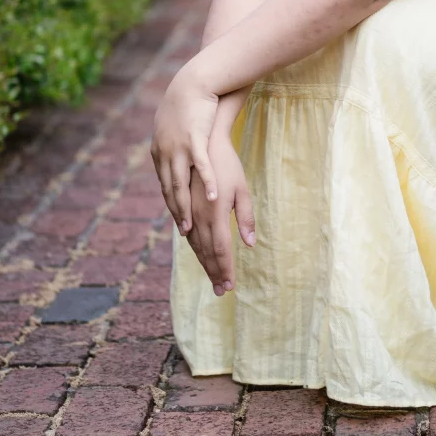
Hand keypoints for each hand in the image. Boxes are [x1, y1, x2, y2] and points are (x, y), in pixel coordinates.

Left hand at [150, 66, 218, 232]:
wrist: (193, 82)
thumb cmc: (189, 103)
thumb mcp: (176, 126)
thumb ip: (175, 144)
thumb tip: (178, 156)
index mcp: (160, 151)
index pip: (166, 184)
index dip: (172, 204)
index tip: (179, 221)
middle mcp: (165, 152)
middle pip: (170, 189)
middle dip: (176, 213)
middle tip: (184, 233)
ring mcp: (178, 147)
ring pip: (180, 183)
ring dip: (184, 207)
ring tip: (190, 227)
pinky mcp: (194, 139)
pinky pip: (201, 166)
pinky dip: (206, 183)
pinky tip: (212, 198)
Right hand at [185, 134, 255, 295]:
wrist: (204, 144)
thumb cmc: (229, 166)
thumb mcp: (243, 190)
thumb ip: (246, 217)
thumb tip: (251, 244)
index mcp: (215, 213)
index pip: (221, 249)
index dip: (225, 269)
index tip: (230, 287)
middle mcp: (199, 216)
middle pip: (207, 252)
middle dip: (214, 272)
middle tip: (221, 291)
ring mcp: (189, 212)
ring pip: (196, 246)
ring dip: (204, 264)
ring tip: (214, 280)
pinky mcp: (184, 207)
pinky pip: (189, 234)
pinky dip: (196, 250)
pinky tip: (201, 257)